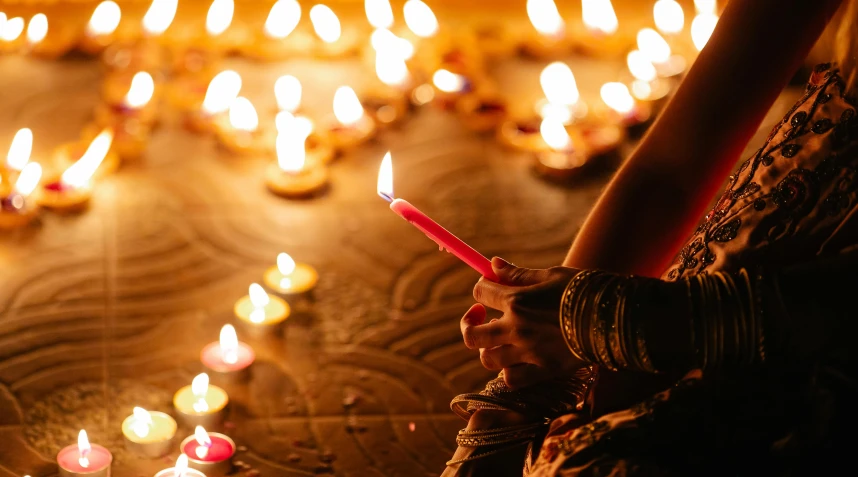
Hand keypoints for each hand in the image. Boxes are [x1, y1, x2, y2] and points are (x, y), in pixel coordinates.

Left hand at [460, 257, 582, 388]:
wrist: (615, 318)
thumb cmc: (585, 291)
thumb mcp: (551, 275)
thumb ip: (519, 274)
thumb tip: (493, 264)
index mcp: (517, 301)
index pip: (481, 292)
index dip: (482, 289)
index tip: (491, 288)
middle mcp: (517, 328)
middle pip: (472, 334)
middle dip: (470, 323)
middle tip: (480, 317)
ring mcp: (528, 352)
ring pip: (488, 359)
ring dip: (488, 349)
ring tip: (499, 340)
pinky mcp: (543, 371)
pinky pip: (512, 380)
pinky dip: (508, 373)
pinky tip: (515, 362)